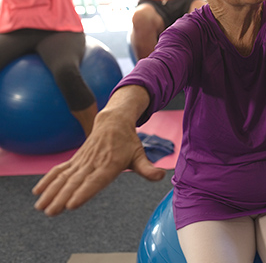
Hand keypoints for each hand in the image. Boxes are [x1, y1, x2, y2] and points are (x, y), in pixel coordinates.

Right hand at [32, 112, 164, 215]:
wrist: (113, 120)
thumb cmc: (129, 142)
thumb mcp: (140, 154)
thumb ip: (147, 168)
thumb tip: (161, 176)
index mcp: (110, 164)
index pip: (95, 181)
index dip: (83, 192)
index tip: (71, 204)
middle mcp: (93, 163)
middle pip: (75, 182)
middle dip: (62, 197)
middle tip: (51, 212)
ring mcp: (82, 161)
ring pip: (64, 177)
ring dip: (51, 192)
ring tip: (41, 207)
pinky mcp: (76, 159)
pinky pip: (59, 170)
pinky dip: (48, 180)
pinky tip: (37, 192)